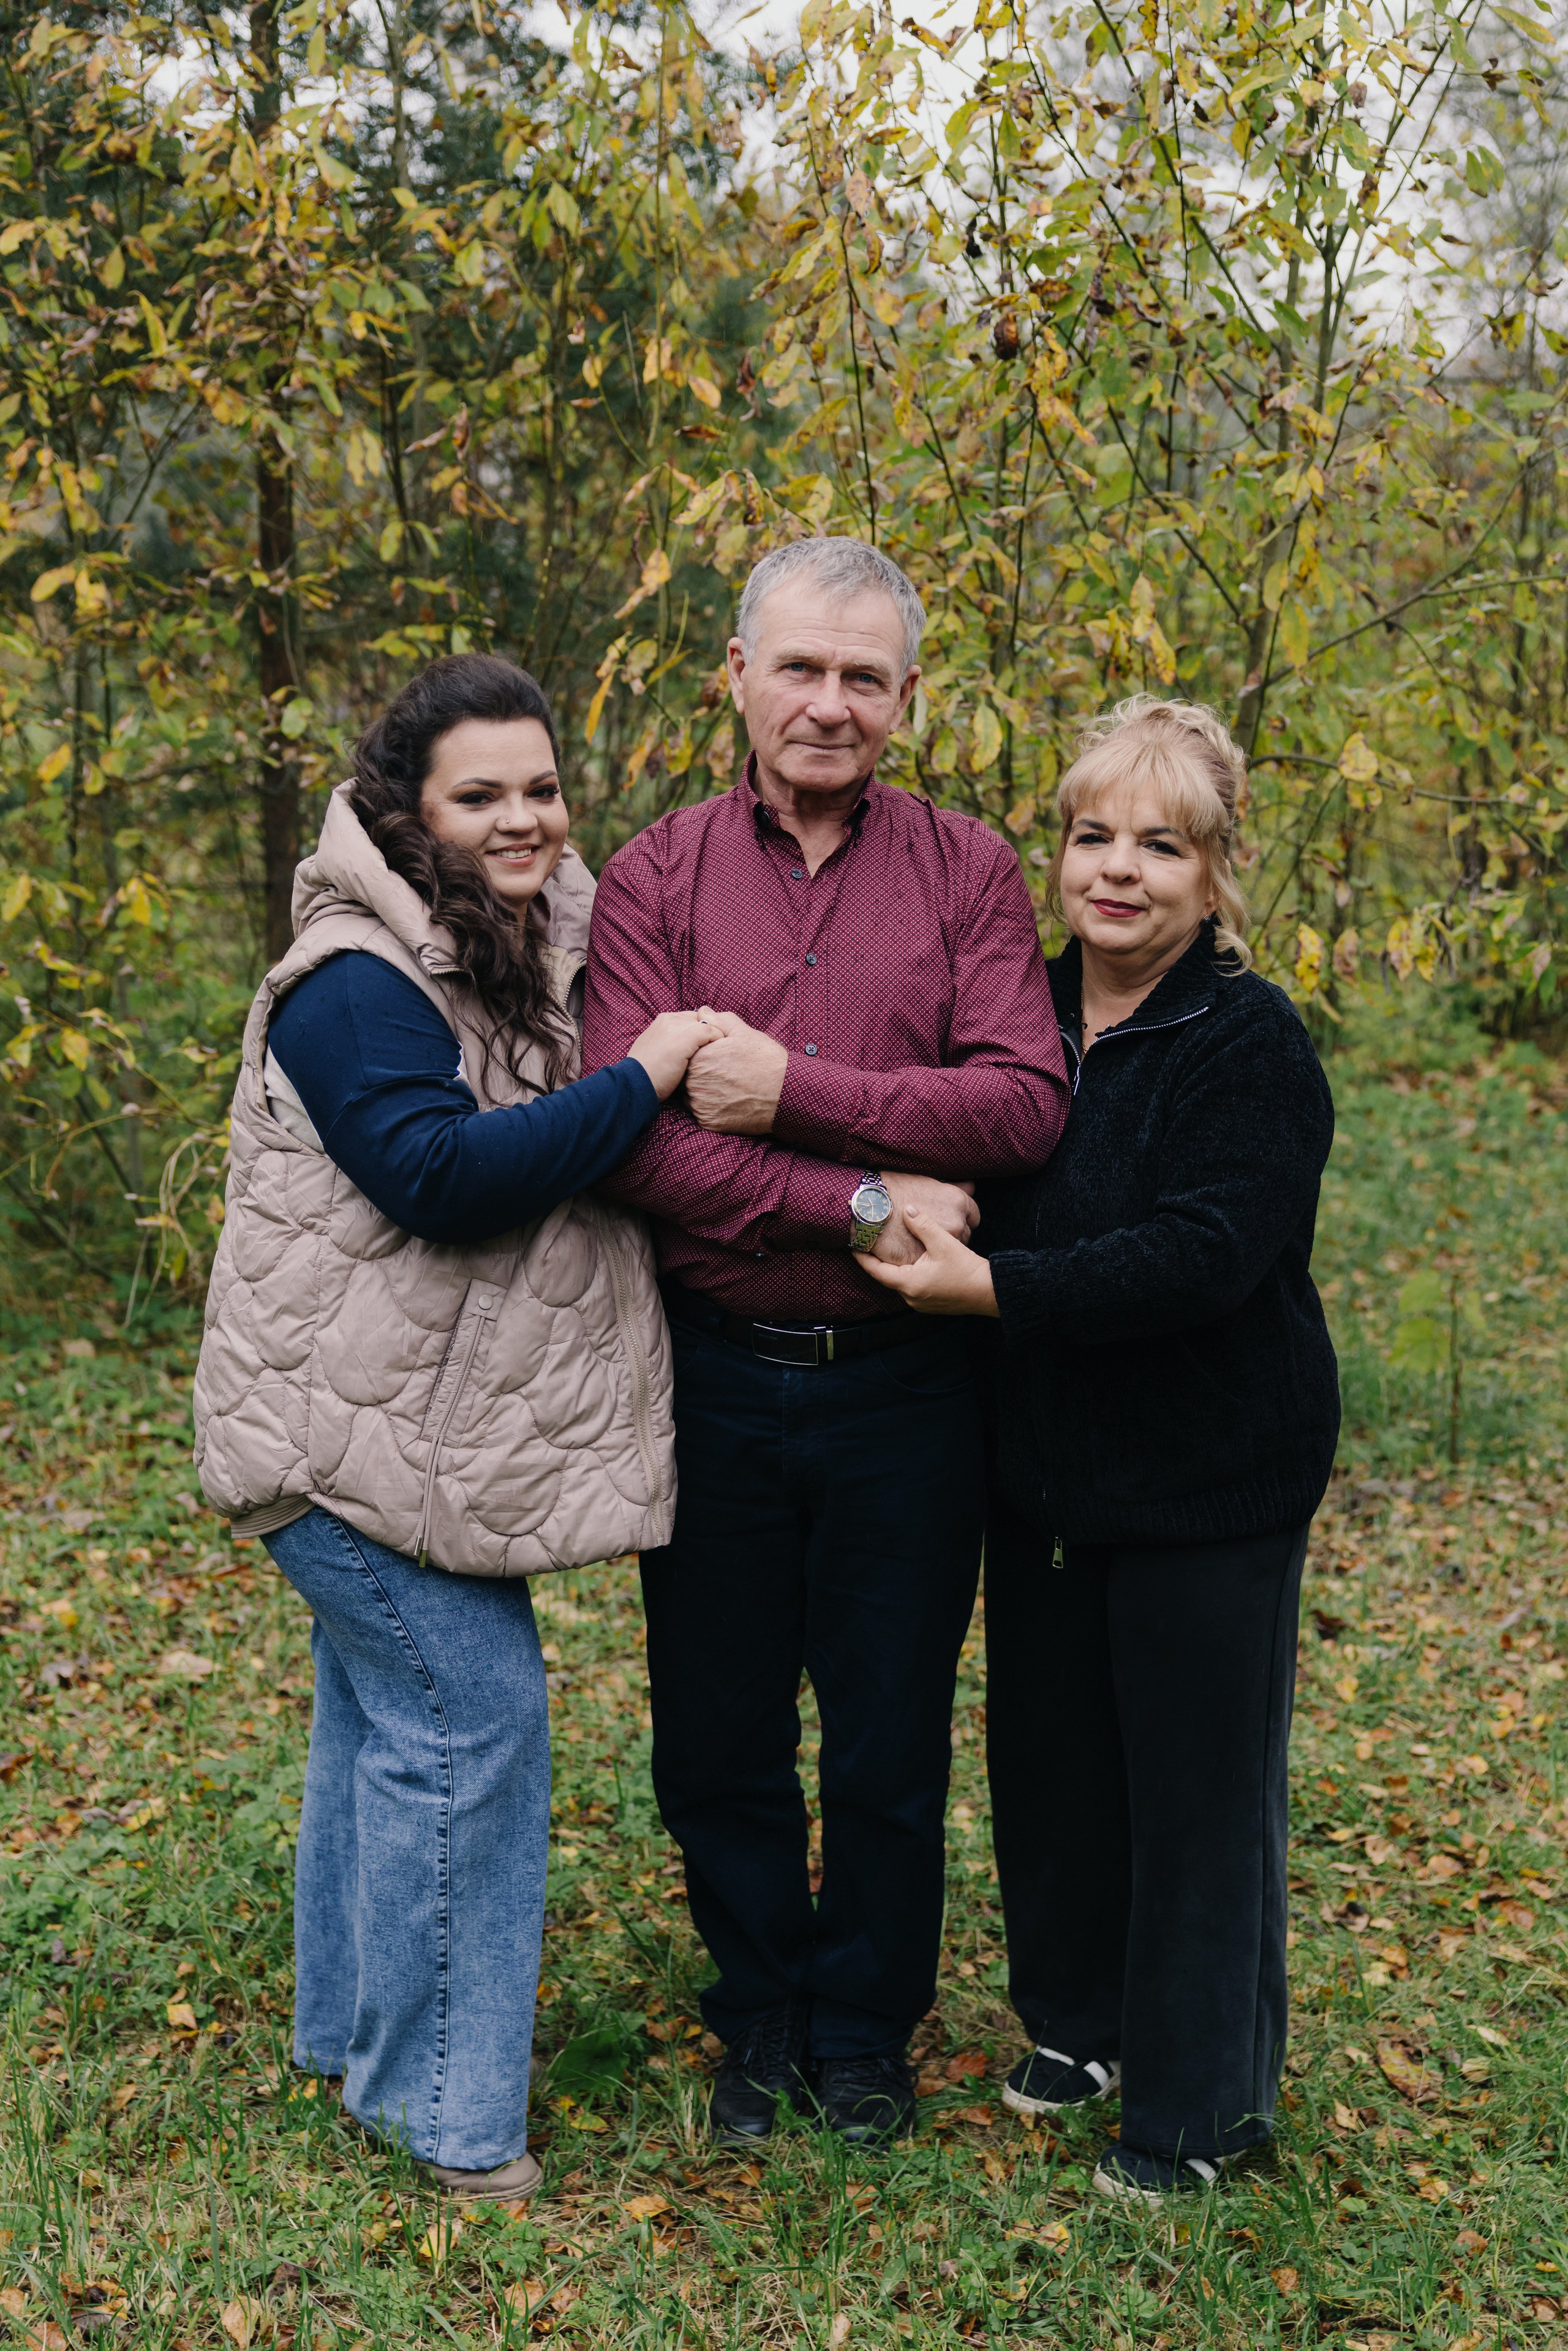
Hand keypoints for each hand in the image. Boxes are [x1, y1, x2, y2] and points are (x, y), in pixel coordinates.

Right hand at [627, 1011, 719, 1101]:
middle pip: (700, 1019)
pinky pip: (713, 1032)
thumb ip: (669, 1043)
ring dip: (715, 1038)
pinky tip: (716, 1057)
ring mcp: (678, 1026)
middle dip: (709, 1033)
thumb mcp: (654, 1051)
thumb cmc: (646, 1074)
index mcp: (661, 1021)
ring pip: (709, 1024)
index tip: (704, 1047)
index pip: (690, 1018)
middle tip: (714, 1051)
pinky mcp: (687, 1036)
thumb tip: (683, 1049)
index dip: (699, 1032)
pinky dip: (717, 1042)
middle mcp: (669, 1019)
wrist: (635, 1083)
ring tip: (717, 1055)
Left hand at [684, 1008, 789, 1134]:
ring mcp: (700, 1104)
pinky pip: (702, 1113)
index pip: (688, 1055)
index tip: (719, 1058)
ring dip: (704, 1092)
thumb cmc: (766, 1060)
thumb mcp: (743, 1033)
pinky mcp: (708, 1122)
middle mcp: (694, 1082)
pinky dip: (712, 1108)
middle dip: (702, 1074)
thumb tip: (702, 1012)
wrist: (785, 1094)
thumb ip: (718, 1020)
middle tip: (726, 1073)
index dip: (703, 1055)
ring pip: (692, 1096)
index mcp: (698, 1057)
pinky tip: (729, 1101)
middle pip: (688, 1076)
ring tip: (728, 1087)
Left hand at [860, 1206, 999, 1316]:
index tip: (854, 1244)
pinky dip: (908, 1274)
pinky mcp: (931, 1303)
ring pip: (900, 1282)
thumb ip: (923, 1225)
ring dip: (895, 1267)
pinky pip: (912, 1287)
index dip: (863, 1257)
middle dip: (879, 1260)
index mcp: (909, 1284)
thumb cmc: (967, 1270)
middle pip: (887, 1277)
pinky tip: (912, 1261)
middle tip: (870, 1243)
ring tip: (889, 1250)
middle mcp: (911, 1298)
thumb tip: (908, 1210)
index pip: (876, 1271)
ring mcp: (921, 1303)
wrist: (989, 1292)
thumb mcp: (944, 1243)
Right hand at [872, 1170, 978, 1265]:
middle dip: (951, 1235)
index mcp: (957, 1202)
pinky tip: (913, 1251)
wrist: (868, 1204)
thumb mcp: (929, 1182)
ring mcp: (940, 1244)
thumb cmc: (895, 1188)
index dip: (962, 1218)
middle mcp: (955, 1223)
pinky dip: (923, 1260)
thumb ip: (952, 1188)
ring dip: (939, 1250)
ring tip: (923, 1242)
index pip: (973, 1216)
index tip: (952, 1220)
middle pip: (963, 1236)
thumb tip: (970, 1187)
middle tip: (935, 1232)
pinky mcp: (924, 1259)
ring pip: (947, 1253)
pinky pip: (928, 1264)